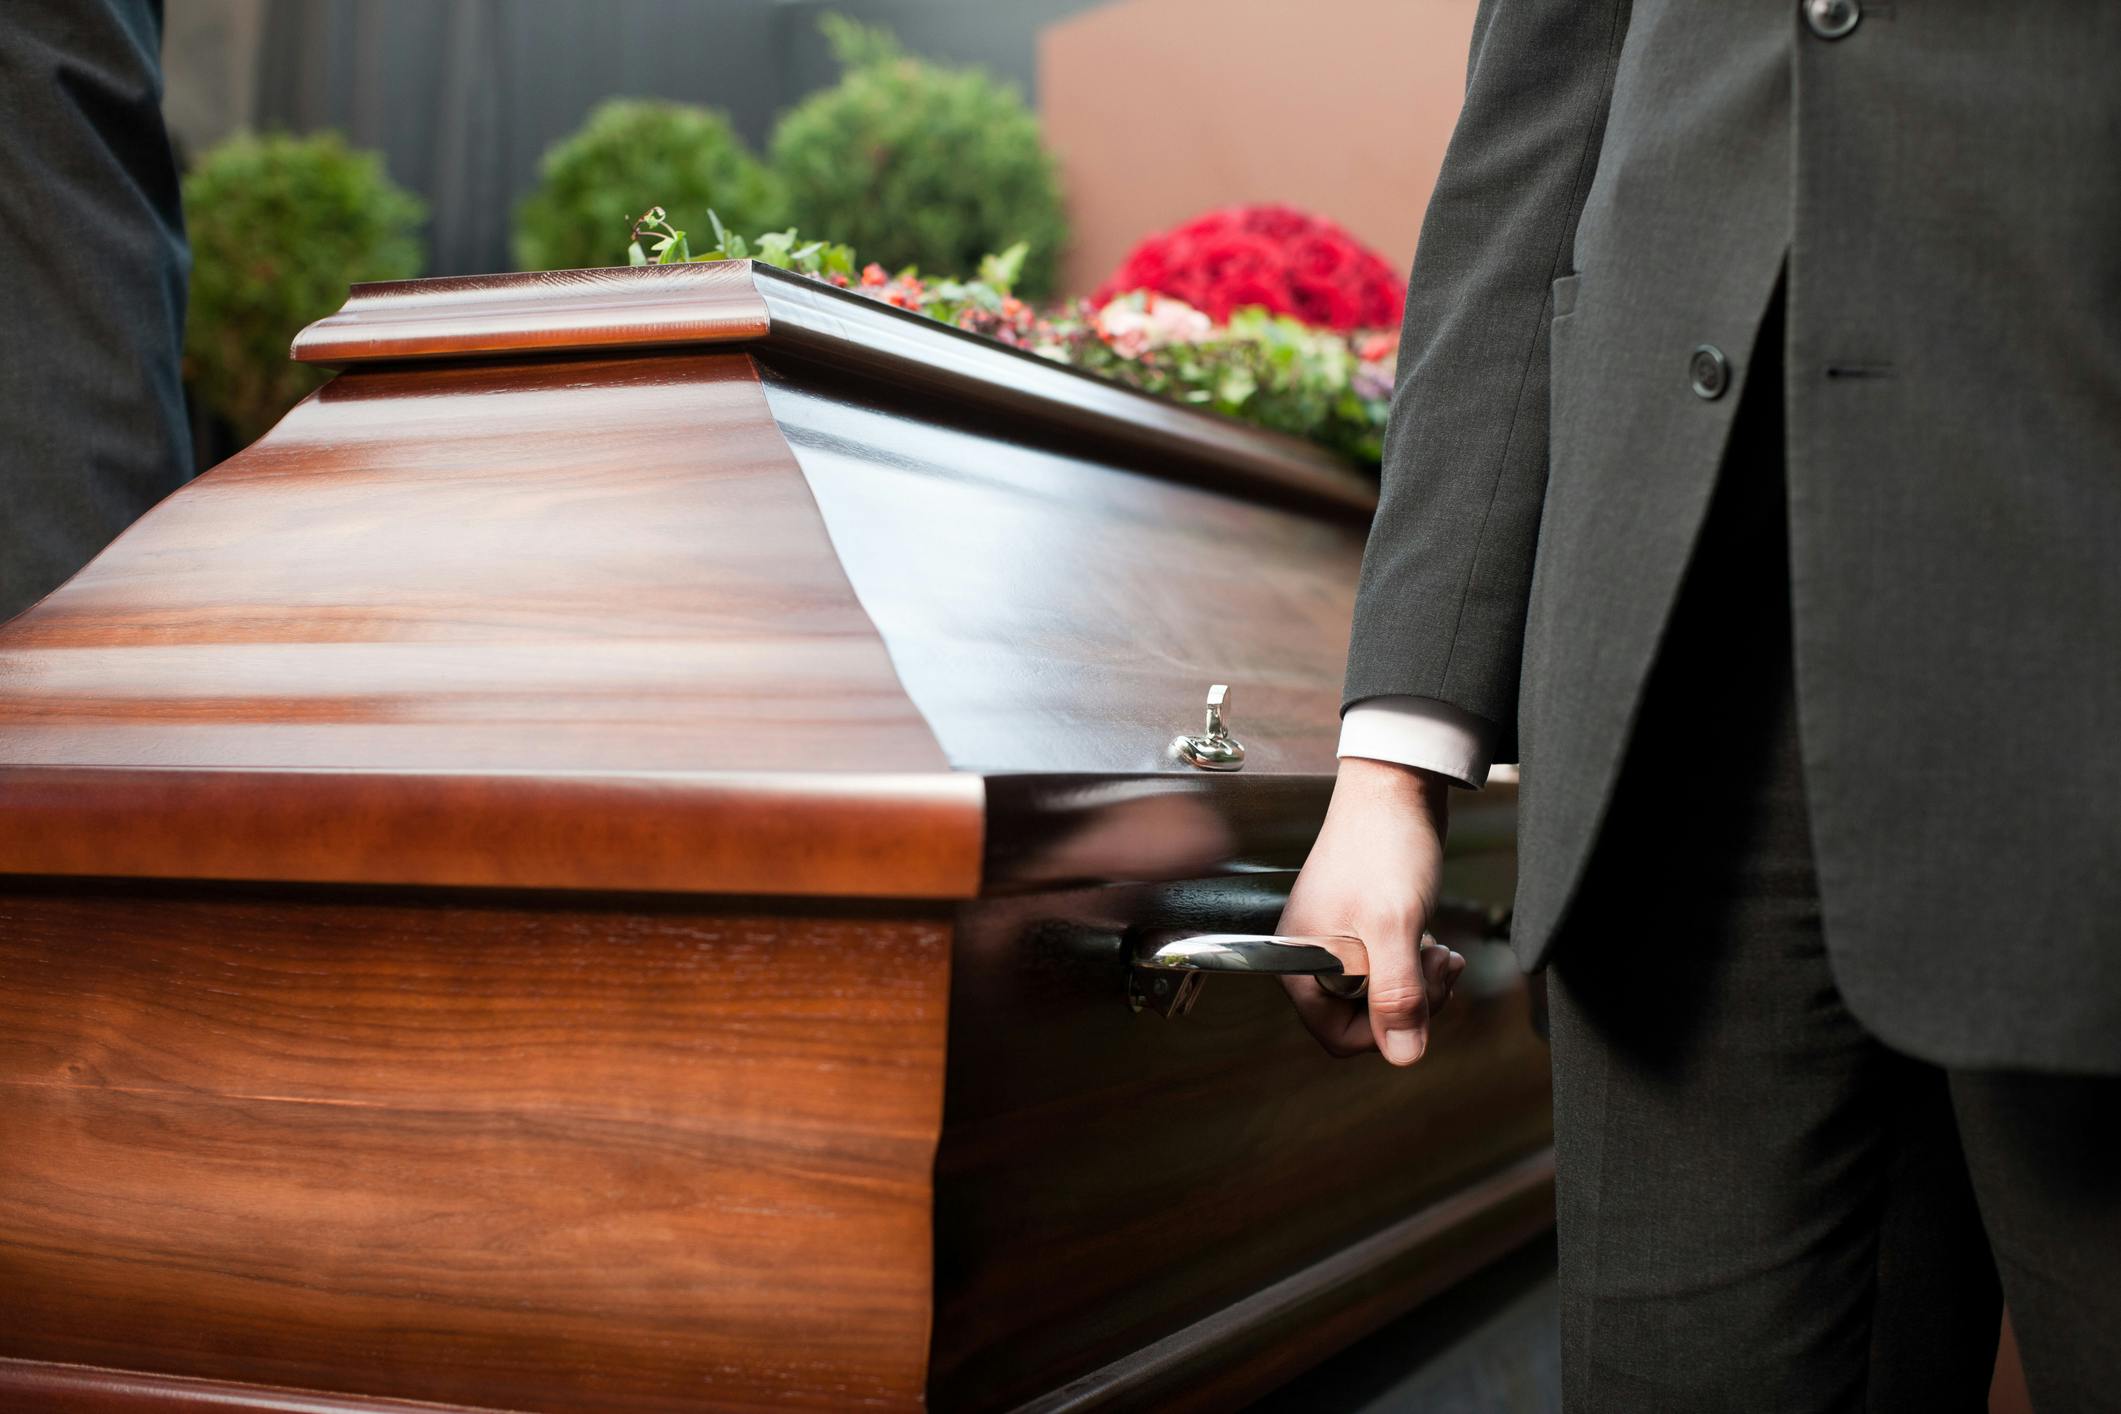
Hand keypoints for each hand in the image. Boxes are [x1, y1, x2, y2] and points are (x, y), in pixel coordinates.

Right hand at [1278, 756, 1464, 1064]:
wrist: (1395, 789)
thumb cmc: (1383, 846)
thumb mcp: (1393, 927)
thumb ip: (1396, 995)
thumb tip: (1403, 1055)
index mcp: (1301, 963)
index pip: (1337, 1037)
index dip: (1383, 1032)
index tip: (1414, 1002)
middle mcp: (1313, 958)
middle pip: (1363, 1021)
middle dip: (1408, 1002)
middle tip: (1435, 966)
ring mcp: (1339, 944)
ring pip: (1382, 996)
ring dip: (1419, 983)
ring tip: (1438, 950)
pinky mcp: (1362, 929)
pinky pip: (1390, 970)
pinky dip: (1416, 963)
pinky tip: (1433, 941)